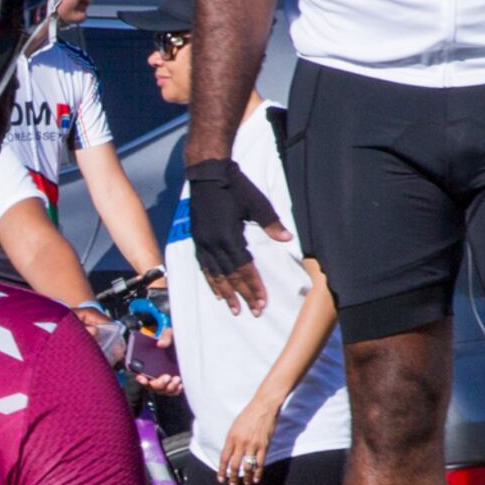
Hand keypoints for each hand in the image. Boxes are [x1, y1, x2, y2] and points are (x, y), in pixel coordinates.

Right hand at [186, 158, 285, 316]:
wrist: (208, 173)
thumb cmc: (235, 186)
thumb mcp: (256, 202)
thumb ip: (270, 222)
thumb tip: (287, 237)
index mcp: (229, 235)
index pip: (244, 268)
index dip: (253, 286)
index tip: (261, 302)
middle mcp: (214, 242)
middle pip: (230, 275)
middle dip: (242, 295)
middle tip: (253, 311)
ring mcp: (203, 242)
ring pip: (215, 274)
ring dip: (226, 293)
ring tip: (234, 309)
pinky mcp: (198, 239)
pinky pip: (204, 266)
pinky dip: (211, 281)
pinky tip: (217, 291)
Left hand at [221, 403, 277, 484]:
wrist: (263, 406)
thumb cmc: (248, 414)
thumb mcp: (235, 426)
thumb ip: (232, 440)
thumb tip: (230, 453)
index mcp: (231, 437)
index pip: (224, 458)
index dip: (222, 470)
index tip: (221, 478)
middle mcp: (241, 443)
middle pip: (234, 465)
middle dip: (232, 477)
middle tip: (232, 484)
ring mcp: (253, 445)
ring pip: (247, 466)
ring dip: (245, 477)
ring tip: (244, 483)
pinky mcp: (264, 445)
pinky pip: (259, 463)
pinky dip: (257, 472)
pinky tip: (255, 479)